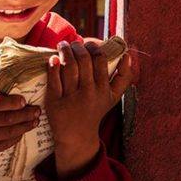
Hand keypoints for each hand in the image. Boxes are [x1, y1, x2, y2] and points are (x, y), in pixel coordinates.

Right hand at [0, 85, 40, 175]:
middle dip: (25, 114)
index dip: (11, 102)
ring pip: (7, 133)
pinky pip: (4, 144)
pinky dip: (16, 137)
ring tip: (35, 120)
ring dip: (24, 126)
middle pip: (5, 119)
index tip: (23, 100)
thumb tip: (7, 85)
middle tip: (37, 110)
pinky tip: (23, 131)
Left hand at [45, 40, 139, 178]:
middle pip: (83, 60)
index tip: (88, 43)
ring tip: (63, 46)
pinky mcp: (55, 102)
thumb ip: (124, 77)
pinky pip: (53, 79)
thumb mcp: (113, 97)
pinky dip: (52, 66)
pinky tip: (53, 59)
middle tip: (73, 43)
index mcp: (103, 90)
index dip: (93, 47)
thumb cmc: (95, 111)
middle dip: (78, 46)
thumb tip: (127, 54)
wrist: (77, 136)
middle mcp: (88, 93)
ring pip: (68, 66)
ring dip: (64, 51)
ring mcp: (71, 98)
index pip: (100, 60)